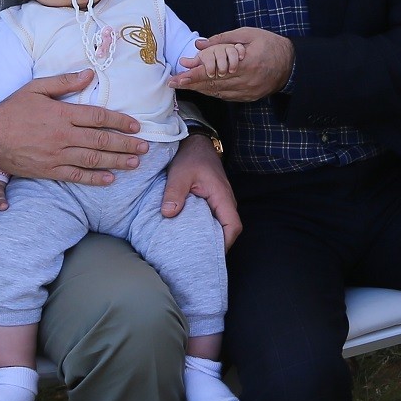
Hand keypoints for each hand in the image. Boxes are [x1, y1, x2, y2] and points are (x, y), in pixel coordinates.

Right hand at [0, 70, 147, 184]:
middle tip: (145, 148)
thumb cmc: (12, 109)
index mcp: (62, 113)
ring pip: (93, 159)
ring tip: (135, 163)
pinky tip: (109, 179)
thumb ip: (64, 82)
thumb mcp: (36, 88)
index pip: (99, 117)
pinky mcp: (49, 170)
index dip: (121, 122)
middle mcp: (63, 135)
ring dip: (116, 161)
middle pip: (101, 140)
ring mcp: (57, 155)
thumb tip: (89, 74)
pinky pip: (76, 176)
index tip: (136, 126)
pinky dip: (94, 179)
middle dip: (126, 144)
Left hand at [160, 133, 241, 247]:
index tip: (210, 254)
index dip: (225, 243)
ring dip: (211, 236)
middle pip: (228, 229)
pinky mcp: (213, 201)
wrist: (195, 143)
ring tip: (194, 250)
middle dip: (217, 245)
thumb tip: (168, 214)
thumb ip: (174, 193)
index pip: (233, 226)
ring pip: (221, 225)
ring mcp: (220, 201)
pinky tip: (191, 234)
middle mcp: (225, 201)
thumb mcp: (180, 173)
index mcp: (222, 196)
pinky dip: (205, 228)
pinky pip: (214, 218)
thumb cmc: (191, 156)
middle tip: (199, 258)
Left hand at [169, 27, 293, 101]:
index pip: (213, 71)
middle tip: (172, 83)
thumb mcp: (248, 34)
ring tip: (183, 85)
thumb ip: (222, 39)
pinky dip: (212, 91)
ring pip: (217, 92)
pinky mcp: (248, 97)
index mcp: (245, 63)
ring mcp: (247, 91)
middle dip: (190, 84)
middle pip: (211, 84)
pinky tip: (201, 88)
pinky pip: (225, 96)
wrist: (291, 65)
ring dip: (199, 89)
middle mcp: (245, 81)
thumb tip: (199, 44)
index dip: (193, 75)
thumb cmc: (270, 44)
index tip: (178, 77)